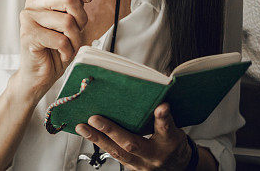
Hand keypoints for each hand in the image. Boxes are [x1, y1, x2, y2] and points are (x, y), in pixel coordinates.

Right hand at [14, 0, 90, 101]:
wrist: (40, 75)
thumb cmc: (56, 48)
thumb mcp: (73, 20)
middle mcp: (35, 2)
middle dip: (81, 19)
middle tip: (75, 32)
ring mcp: (29, 17)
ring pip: (67, 22)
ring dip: (75, 39)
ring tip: (67, 46)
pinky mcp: (28, 35)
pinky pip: (60, 39)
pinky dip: (68, 51)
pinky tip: (61, 54)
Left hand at [74, 103, 192, 170]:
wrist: (177, 167)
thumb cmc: (174, 144)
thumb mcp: (176, 129)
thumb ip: (164, 117)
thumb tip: (156, 95)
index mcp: (170, 142)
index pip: (166, 129)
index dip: (163, 117)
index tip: (161, 106)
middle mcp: (155, 156)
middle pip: (132, 144)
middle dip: (111, 131)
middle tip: (94, 119)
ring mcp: (142, 164)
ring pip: (117, 152)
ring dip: (97, 139)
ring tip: (82, 127)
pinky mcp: (132, 167)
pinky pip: (114, 155)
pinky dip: (100, 143)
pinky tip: (88, 133)